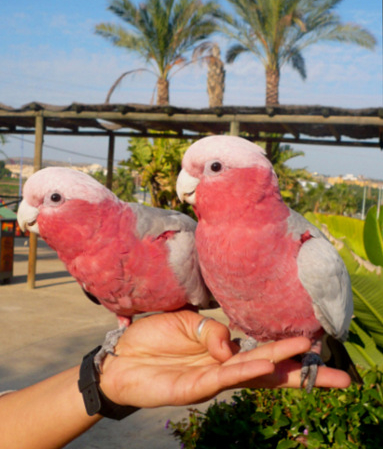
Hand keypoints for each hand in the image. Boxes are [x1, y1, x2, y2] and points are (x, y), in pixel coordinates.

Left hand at [100, 311, 350, 407]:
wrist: (121, 356)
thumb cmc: (154, 338)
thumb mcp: (186, 322)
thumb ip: (212, 330)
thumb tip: (232, 344)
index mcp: (225, 351)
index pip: (264, 352)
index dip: (289, 350)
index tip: (316, 345)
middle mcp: (225, 368)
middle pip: (271, 371)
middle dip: (303, 373)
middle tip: (341, 378)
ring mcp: (212, 380)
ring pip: (252, 374)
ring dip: (280, 364)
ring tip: (307, 356)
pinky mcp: (194, 389)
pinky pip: (223, 379)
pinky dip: (244, 370)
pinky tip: (263, 364)